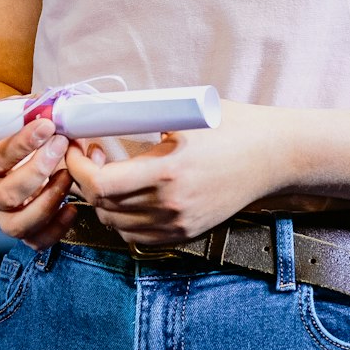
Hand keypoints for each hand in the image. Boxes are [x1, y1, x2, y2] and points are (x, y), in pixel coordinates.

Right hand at [0, 118, 76, 249]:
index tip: (48, 126)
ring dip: (49, 200)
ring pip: (19, 224)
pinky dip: (56, 229)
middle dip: (40, 169)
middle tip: (62, 144)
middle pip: (8, 194)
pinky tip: (72, 208)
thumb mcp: (5, 118)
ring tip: (69, 175)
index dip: (23, 143)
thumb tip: (52, 106)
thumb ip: (25, 112)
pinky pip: (35, 241)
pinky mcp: (17, 230)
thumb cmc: (2, 136)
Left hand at [65, 100, 288, 247]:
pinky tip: (129, 196)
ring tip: (111, 174)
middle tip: (92, 155)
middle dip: (87, 181)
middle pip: (104, 207)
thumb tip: (102, 111)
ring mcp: (180, 223)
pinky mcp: (188, 232)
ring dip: (103, 202)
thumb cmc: (232, 126)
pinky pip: (140, 237)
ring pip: (118, 225)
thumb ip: (144, 117)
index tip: (75, 148)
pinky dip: (124, 220)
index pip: (101, 184)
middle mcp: (172, 204)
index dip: (79, 167)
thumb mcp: (185, 113)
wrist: (274, 155)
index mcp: (168, 171)